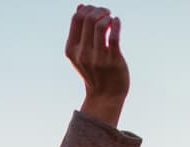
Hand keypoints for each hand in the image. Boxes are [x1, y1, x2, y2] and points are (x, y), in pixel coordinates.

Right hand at [65, 5, 129, 127]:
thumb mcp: (81, 52)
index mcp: (72, 50)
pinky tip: (117, 22)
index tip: (96, 11)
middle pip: (88, 19)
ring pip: (101, 25)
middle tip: (106, 13)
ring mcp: (98, 58)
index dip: (87, 8)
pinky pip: (115, 36)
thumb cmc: (94, 71)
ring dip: (108, 16)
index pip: (76, 19)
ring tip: (111, 19)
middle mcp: (83, 54)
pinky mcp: (113, 61)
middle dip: (99, 10)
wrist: (105, 96)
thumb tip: (80, 6)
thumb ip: (79, 31)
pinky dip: (116, 23)